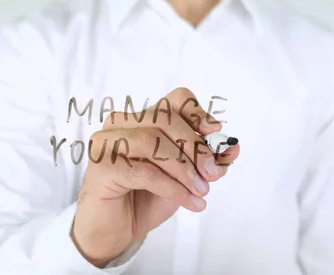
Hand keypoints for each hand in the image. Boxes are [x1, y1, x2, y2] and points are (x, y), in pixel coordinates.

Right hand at [70, 87, 239, 266]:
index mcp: (142, 119)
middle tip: (212, 173)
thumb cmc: (147, 199)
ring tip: (201, 190)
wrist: (117, 232)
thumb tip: (233, 147)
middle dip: (194, 146)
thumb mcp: (185, 178)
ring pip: (153, 141)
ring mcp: (106, 143)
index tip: (215, 132)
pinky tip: (189, 201)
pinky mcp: (101, 167)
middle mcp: (120, 124)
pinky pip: (144, 171)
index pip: (173, 100)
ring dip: (184, 169)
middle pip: (164, 118)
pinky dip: (173, 187)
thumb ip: (206, 161)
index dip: (197, 112)